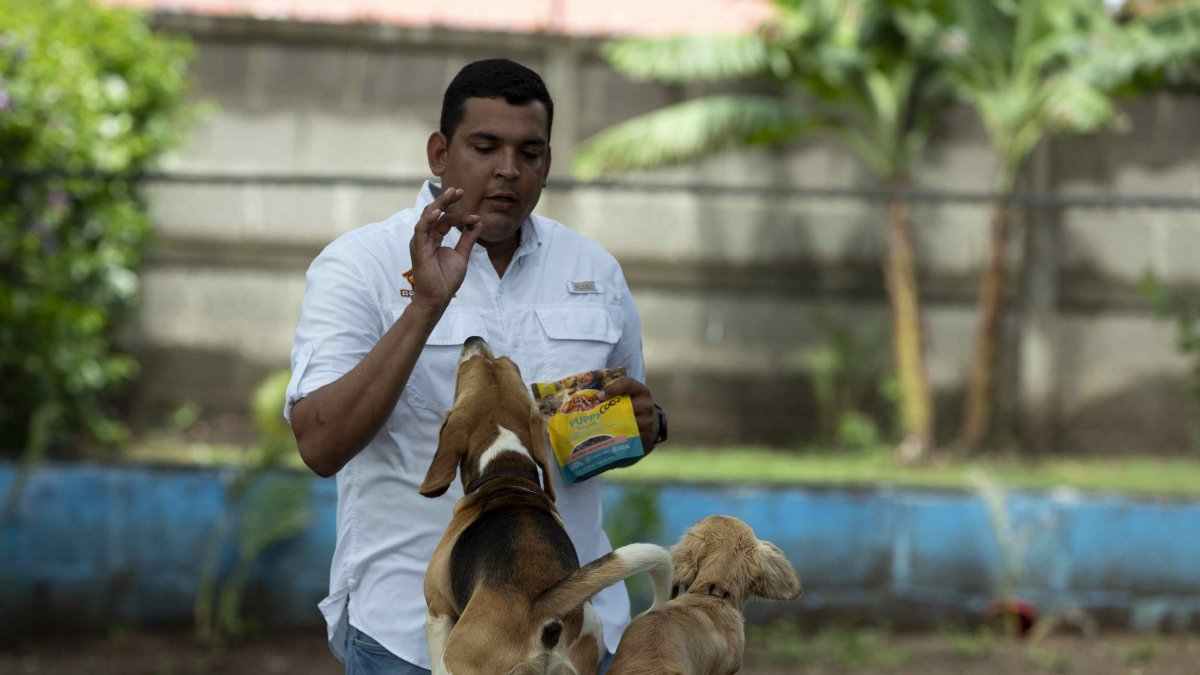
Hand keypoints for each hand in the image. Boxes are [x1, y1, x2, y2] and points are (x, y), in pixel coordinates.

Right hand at [409, 187, 481, 311]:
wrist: (438, 298)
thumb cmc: (446, 280)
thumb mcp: (462, 255)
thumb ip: (468, 239)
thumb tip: (477, 223)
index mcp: (434, 239)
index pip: (445, 221)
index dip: (460, 216)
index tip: (475, 217)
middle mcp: (425, 238)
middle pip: (434, 213)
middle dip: (446, 200)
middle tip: (459, 190)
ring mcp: (420, 242)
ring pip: (427, 217)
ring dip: (439, 204)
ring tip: (451, 194)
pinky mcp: (418, 249)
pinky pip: (421, 229)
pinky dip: (428, 219)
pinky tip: (438, 211)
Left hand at [598, 377, 659, 451]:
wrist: (651, 422)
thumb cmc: (633, 405)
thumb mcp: (628, 395)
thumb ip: (614, 392)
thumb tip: (591, 393)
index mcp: (641, 391)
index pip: (627, 383)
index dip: (612, 388)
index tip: (599, 396)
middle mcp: (646, 405)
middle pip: (625, 406)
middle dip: (608, 411)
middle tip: (593, 415)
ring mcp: (647, 422)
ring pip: (625, 424)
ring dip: (610, 426)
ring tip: (596, 428)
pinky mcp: (645, 436)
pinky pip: (628, 438)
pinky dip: (616, 438)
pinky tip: (607, 438)